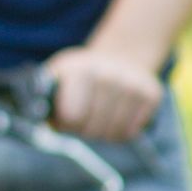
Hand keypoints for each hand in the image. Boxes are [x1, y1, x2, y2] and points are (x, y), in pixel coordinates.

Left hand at [43, 46, 163, 143]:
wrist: (120, 57)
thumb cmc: (79, 76)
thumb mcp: (56, 78)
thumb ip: (43, 101)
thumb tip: (39, 125)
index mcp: (81, 70)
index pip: (73, 118)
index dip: (66, 124)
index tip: (66, 116)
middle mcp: (110, 75)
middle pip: (93, 130)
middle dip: (85, 131)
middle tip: (83, 119)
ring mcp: (134, 84)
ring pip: (114, 133)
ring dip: (103, 133)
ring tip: (99, 116)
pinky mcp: (152, 94)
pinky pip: (132, 131)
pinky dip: (122, 130)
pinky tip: (117, 114)